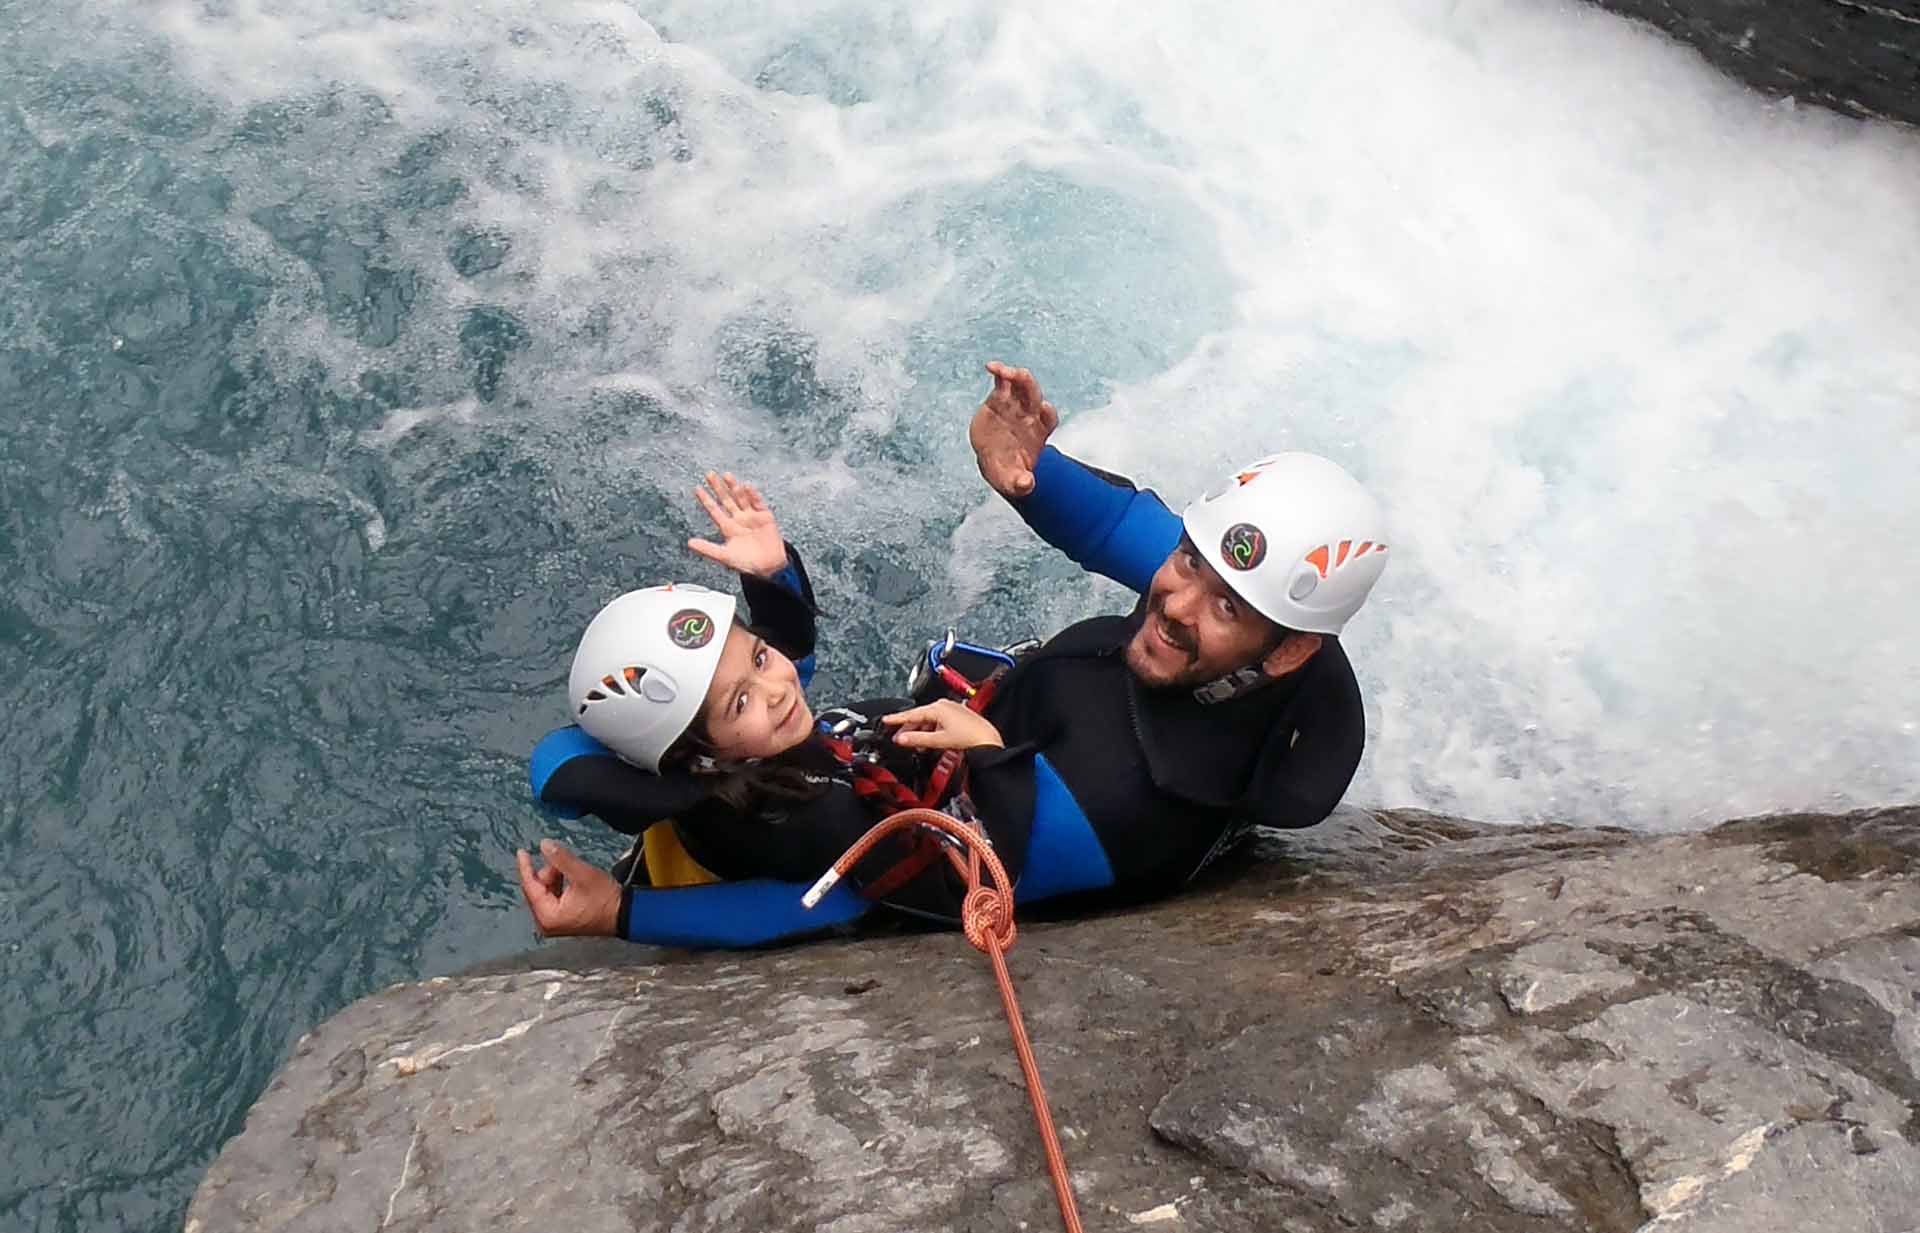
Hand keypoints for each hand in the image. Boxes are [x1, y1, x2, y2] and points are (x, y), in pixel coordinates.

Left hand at [516, 839, 622, 937]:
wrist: (624, 914)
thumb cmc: (606, 900)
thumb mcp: (583, 874)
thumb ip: (561, 858)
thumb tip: (544, 845)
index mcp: (547, 916)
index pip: (530, 887)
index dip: (526, 866)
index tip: (522, 852)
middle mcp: (547, 923)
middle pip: (537, 890)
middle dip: (548, 873)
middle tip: (562, 861)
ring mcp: (554, 923)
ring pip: (545, 892)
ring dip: (556, 878)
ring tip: (571, 871)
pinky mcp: (562, 920)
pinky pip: (553, 898)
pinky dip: (559, 885)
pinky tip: (571, 878)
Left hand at [688, 471, 787, 577]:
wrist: (770, 568)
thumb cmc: (748, 564)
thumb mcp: (725, 557)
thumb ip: (707, 549)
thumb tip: (690, 543)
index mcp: (728, 528)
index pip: (714, 510)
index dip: (706, 500)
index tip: (697, 488)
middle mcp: (739, 519)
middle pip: (726, 500)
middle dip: (718, 487)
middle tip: (709, 474)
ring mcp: (752, 517)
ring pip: (741, 498)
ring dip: (734, 487)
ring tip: (726, 476)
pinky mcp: (765, 516)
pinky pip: (758, 503)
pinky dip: (752, 495)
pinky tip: (746, 487)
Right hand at [882, 700, 1004, 750]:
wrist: (988, 740)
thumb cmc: (969, 737)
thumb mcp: (938, 740)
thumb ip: (917, 739)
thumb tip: (901, 739)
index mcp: (938, 708)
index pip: (912, 713)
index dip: (897, 719)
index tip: (886, 720)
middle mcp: (944, 705)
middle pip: (920, 716)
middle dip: (909, 728)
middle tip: (899, 739)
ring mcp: (951, 710)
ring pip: (929, 720)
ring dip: (921, 731)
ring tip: (916, 744)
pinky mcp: (957, 716)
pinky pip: (938, 722)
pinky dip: (931, 731)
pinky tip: (930, 741)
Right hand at [968, 361, 1057, 498]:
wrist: (997, 462)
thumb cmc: (1009, 471)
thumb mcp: (1013, 482)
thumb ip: (1021, 483)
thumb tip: (1027, 484)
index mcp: (1039, 432)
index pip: (1049, 418)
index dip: (1047, 413)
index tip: (1044, 409)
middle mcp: (1030, 414)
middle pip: (1035, 396)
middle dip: (1029, 386)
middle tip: (1019, 376)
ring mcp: (1016, 404)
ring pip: (1020, 384)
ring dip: (1014, 374)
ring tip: (1001, 370)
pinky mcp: (1001, 398)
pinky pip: (1003, 381)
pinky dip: (999, 372)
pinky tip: (991, 366)